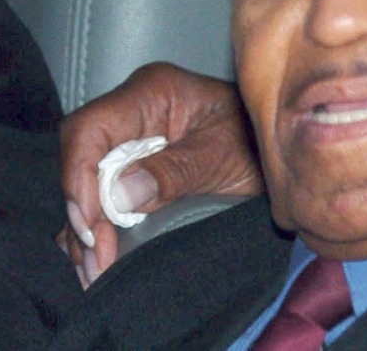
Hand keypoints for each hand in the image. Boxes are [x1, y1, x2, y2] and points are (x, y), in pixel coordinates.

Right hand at [59, 62, 262, 286]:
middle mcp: (132, 113)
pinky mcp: (134, 170)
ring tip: (93, 272)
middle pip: (80, 159)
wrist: (287, 148)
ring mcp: (130, 141)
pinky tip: (96, 260)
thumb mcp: (225, 157)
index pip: (90, 128)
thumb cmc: (261, 140)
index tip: (91, 225)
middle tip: (96, 261)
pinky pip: (101, 198)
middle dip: (82, 213)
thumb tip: (118, 196)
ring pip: (86, 184)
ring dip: (85, 230)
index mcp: (151, 93)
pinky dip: (96, 231)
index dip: (79, 177)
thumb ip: (173, 172)